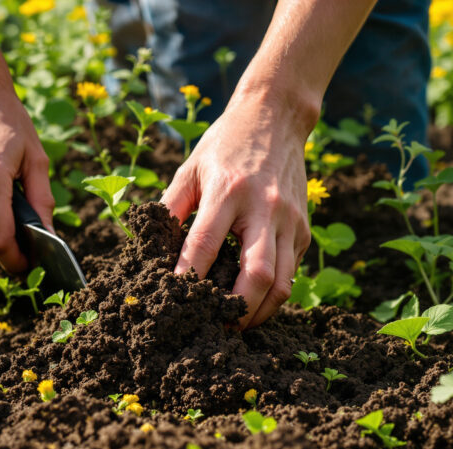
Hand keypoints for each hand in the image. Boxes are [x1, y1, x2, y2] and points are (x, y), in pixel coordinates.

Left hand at [161, 95, 311, 328]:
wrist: (277, 117)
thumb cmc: (224, 145)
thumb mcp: (189, 168)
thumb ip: (169, 208)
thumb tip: (148, 248)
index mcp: (228, 191)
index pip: (205, 244)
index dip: (188, 276)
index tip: (172, 299)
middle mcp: (264, 208)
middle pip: (256, 275)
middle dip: (235, 310)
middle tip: (214, 327)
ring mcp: (290, 221)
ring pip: (281, 283)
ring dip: (258, 312)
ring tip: (235, 325)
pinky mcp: (304, 230)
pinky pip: (290, 272)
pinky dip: (272, 295)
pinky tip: (251, 303)